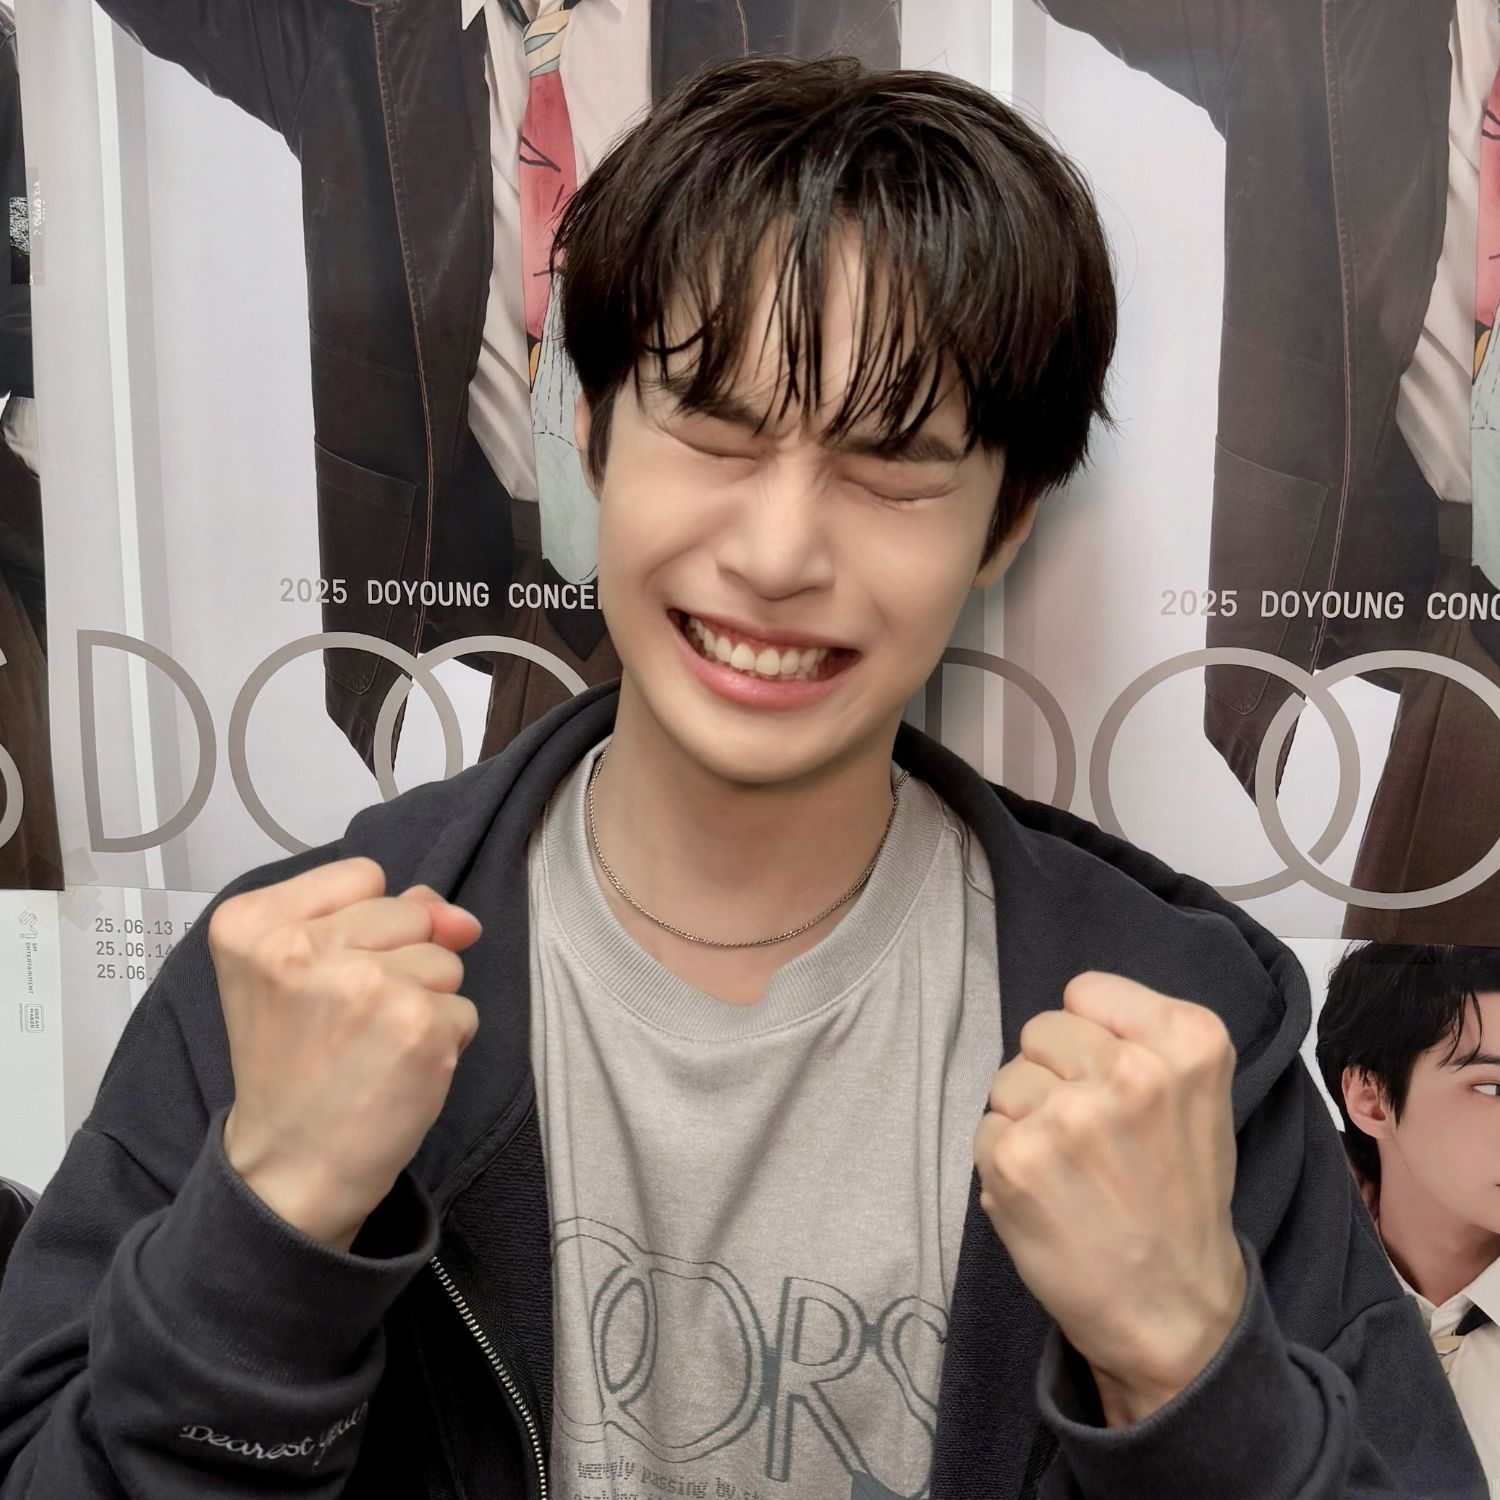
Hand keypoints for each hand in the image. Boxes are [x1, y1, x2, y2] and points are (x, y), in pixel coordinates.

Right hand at [212, 857, 481, 1251]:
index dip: (366, 925)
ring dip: (425, 1001)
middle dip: (401, 960)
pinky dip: (444, 1039)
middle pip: (410, 912)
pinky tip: (399, 1070)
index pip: (363, 874)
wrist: (290, 1170)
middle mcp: (301, 947)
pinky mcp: (418, 1025)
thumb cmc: (294, 1068)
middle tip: (350, 1021)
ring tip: (373, 1046)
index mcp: (252, 924)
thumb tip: (453, 912)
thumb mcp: (299, 974)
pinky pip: (464, 1007)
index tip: (328, 975)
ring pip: (445, 959)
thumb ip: (370, 917)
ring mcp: (365, 985)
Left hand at [974, 972, 1245, 1425]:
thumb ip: (1142, 1041)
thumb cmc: (1178, 1200)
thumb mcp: (1197, 1099)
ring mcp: (1071, 1115)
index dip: (1088, 1035)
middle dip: (1053, 1074)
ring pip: (1008, 1078)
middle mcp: (1133, 1070)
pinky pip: (985, 1127)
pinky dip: (1004, 1160)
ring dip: (1026, 1119)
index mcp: (1188, 1042)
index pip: (1086, 990)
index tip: (1109, 1080)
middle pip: (1041, 1029)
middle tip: (1090, 1136)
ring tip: (1071, 1170)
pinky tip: (1046, 1195)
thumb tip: (1070, 1010)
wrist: (1172, 1312)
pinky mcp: (1018, 1159)